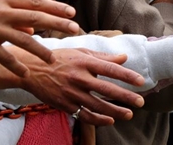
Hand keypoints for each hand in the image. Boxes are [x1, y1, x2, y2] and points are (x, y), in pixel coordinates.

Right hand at [18, 48, 145, 124]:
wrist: (31, 70)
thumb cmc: (58, 58)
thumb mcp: (80, 52)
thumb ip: (102, 57)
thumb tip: (123, 58)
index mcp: (84, 62)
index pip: (110, 69)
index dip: (126, 75)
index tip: (140, 81)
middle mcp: (79, 78)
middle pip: (106, 90)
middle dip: (126, 97)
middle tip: (141, 101)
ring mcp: (71, 93)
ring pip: (97, 106)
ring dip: (115, 111)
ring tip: (129, 113)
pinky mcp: (65, 105)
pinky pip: (84, 115)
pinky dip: (99, 119)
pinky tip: (110, 120)